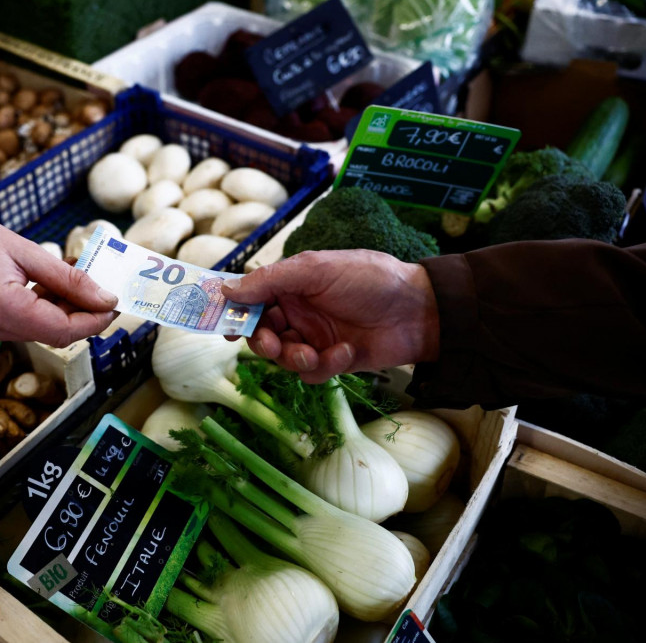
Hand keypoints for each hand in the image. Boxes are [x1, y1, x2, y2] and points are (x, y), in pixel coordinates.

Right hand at [0, 195, 116, 346]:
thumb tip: (105, 298)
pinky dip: (41, 309)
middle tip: (99, 285)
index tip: (115, 303)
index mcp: (1, 307)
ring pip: (39, 331)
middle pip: (54, 334)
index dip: (95, 320)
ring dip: (62, 309)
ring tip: (70, 276)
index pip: (63, 330)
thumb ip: (67, 278)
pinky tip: (47, 285)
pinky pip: (21, 326)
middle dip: (82, 313)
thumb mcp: (23, 249)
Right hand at [222, 250, 439, 382]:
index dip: (236, 314)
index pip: (252, 300)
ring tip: (312, 353)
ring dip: (294, 358)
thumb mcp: (317, 270)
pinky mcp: (333, 361)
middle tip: (272, 345)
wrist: (420, 310)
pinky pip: (312, 374)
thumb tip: (228, 289)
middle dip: (263, 343)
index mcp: (292, 285)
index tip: (224, 328)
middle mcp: (299, 312)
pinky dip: (325, 366)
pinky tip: (347, 351)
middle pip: (261, 334)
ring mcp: (315, 338)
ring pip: (283, 359)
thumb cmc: (371, 279)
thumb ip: (271, 280)